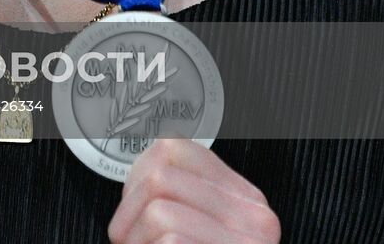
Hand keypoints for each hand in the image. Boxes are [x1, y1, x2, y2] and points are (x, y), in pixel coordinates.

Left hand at [108, 139, 279, 243]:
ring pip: (160, 209)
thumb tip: (142, 172)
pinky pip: (170, 240)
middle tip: (131, 239)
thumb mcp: (199, 228)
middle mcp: (255, 218)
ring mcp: (246, 243)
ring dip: (135, 237)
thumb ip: (182, 198)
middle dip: (128, 211)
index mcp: (245, 199)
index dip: (137, 175)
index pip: (174, 149)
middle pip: (160, 176)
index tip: (136, 204)